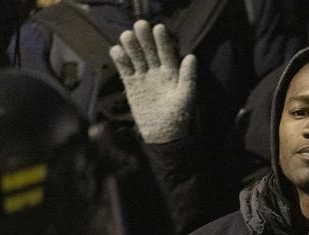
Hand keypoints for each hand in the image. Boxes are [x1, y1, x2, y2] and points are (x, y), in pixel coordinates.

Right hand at [110, 20, 196, 143]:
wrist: (162, 135)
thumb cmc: (178, 118)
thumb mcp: (186, 97)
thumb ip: (188, 77)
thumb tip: (192, 56)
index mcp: (172, 73)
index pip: (167, 53)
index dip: (163, 41)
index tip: (159, 28)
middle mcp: (157, 72)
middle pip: (150, 51)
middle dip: (145, 39)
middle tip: (140, 25)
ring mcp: (144, 78)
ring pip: (136, 58)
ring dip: (132, 46)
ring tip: (126, 35)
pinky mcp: (132, 86)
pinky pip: (125, 70)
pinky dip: (120, 60)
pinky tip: (116, 50)